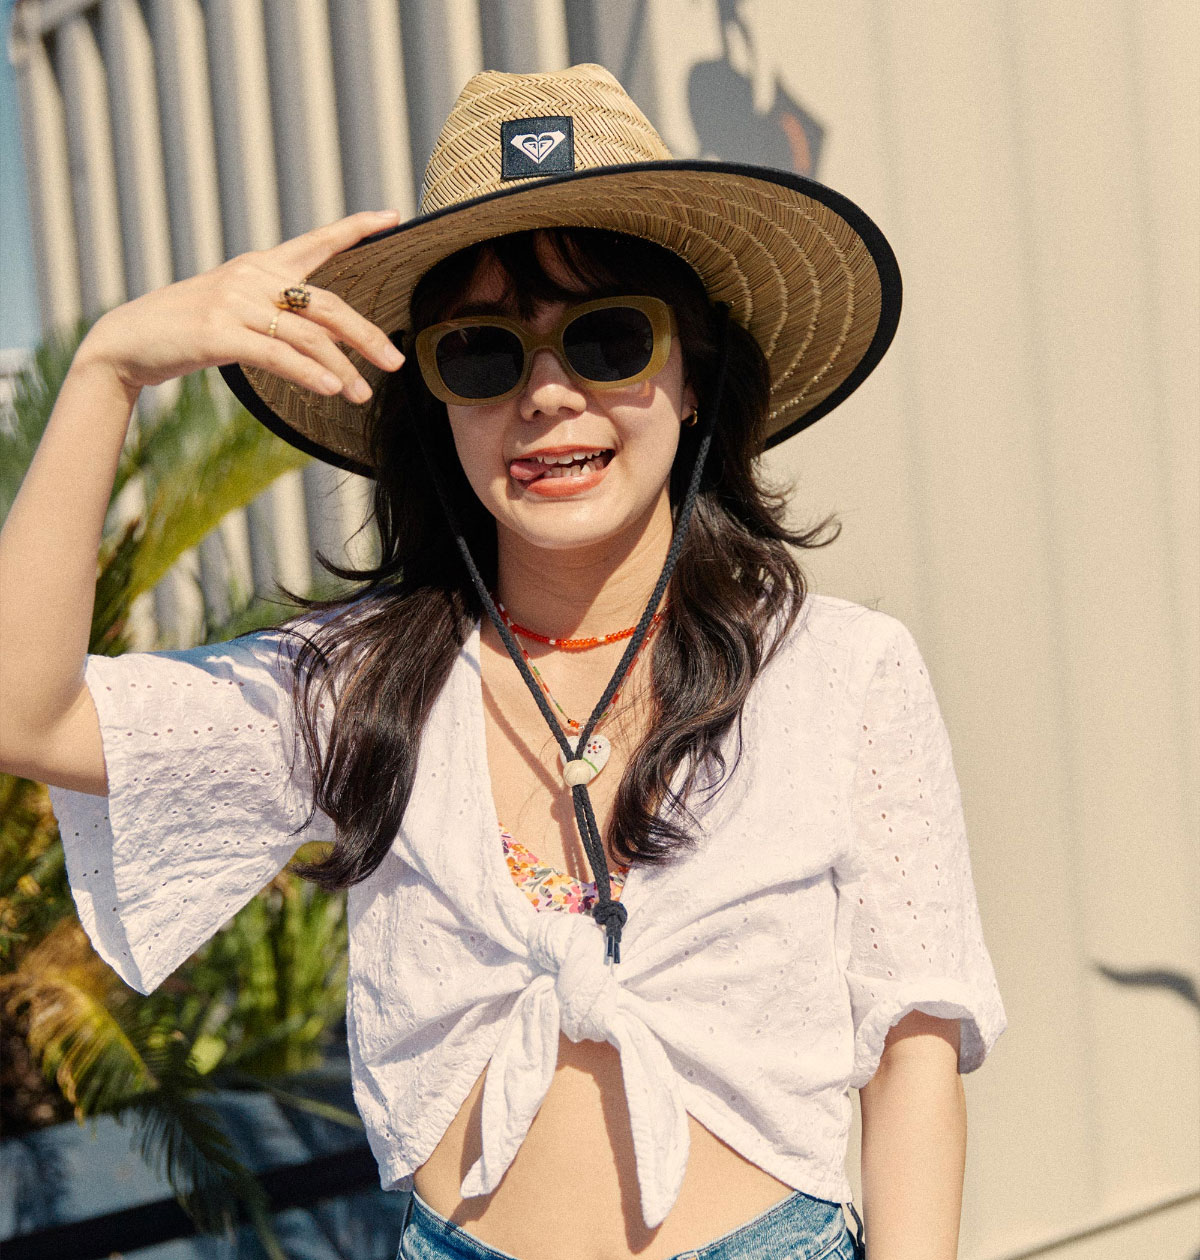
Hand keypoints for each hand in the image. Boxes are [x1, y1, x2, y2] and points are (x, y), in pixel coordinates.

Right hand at [75, 209, 405, 401]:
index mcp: (261, 267)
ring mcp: (234, 303)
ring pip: (307, 336)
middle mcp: (252, 278)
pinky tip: (331, 389)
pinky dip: (309, 373)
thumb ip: (280, 317)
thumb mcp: (238, 313)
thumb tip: (330, 342)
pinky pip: (277, 355)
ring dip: (341, 369)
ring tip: (363, 395)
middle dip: (366, 335)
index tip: (392, 217)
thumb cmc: (189, 330)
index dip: (355, 228)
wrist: (129, 340)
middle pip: (327, 304)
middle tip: (395, 362)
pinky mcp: (218, 332)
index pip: (316, 242)